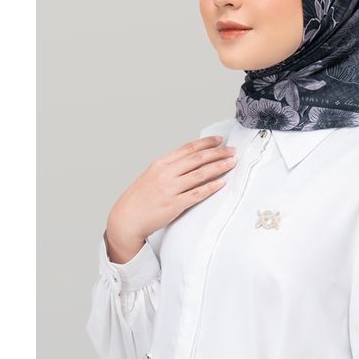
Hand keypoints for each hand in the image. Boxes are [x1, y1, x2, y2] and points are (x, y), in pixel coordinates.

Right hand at [105, 135, 235, 261]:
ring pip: (200, 174)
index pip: (188, 148)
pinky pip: (197, 194)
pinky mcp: (174, 204)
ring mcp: (170, 189)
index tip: (219, 140)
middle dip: (218, 153)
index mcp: (161, 164)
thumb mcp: (152, 175)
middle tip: (233, 151)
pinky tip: (222, 183)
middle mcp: (166, 173)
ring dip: (218, 167)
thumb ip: (170, 167)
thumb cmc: (140, 198)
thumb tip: (192, 160)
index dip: (206, 143)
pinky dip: (211, 187)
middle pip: (197, 159)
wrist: (126, 218)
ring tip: (231, 163)